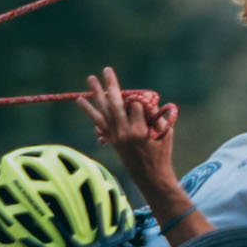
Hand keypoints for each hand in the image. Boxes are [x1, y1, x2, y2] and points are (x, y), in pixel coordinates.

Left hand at [77, 68, 175, 184]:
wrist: (150, 176)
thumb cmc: (161, 153)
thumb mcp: (165, 133)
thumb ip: (156, 115)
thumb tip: (146, 101)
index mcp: (139, 131)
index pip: (135, 105)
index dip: (140, 101)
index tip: (146, 104)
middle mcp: (124, 133)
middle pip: (115, 104)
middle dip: (111, 86)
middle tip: (106, 70)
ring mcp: (115, 136)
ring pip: (103, 111)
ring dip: (96, 94)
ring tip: (90, 79)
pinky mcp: (111, 139)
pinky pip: (97, 122)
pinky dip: (89, 111)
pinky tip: (80, 100)